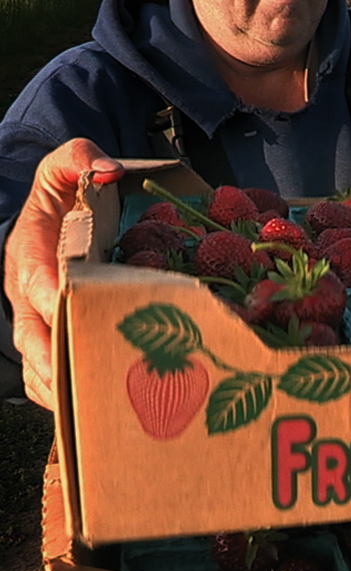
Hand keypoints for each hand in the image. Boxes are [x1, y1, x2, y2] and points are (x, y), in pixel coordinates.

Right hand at [4, 139, 122, 408]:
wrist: (54, 211)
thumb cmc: (63, 190)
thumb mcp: (64, 165)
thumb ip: (79, 158)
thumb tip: (104, 169)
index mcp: (28, 252)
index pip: (35, 279)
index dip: (51, 297)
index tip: (70, 311)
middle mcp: (26, 291)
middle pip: (32, 334)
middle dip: (54, 360)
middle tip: (82, 383)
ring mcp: (35, 317)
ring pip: (36, 361)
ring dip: (60, 387)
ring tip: (90, 413)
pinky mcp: (50, 333)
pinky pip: (48, 371)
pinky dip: (63, 392)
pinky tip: (92, 413)